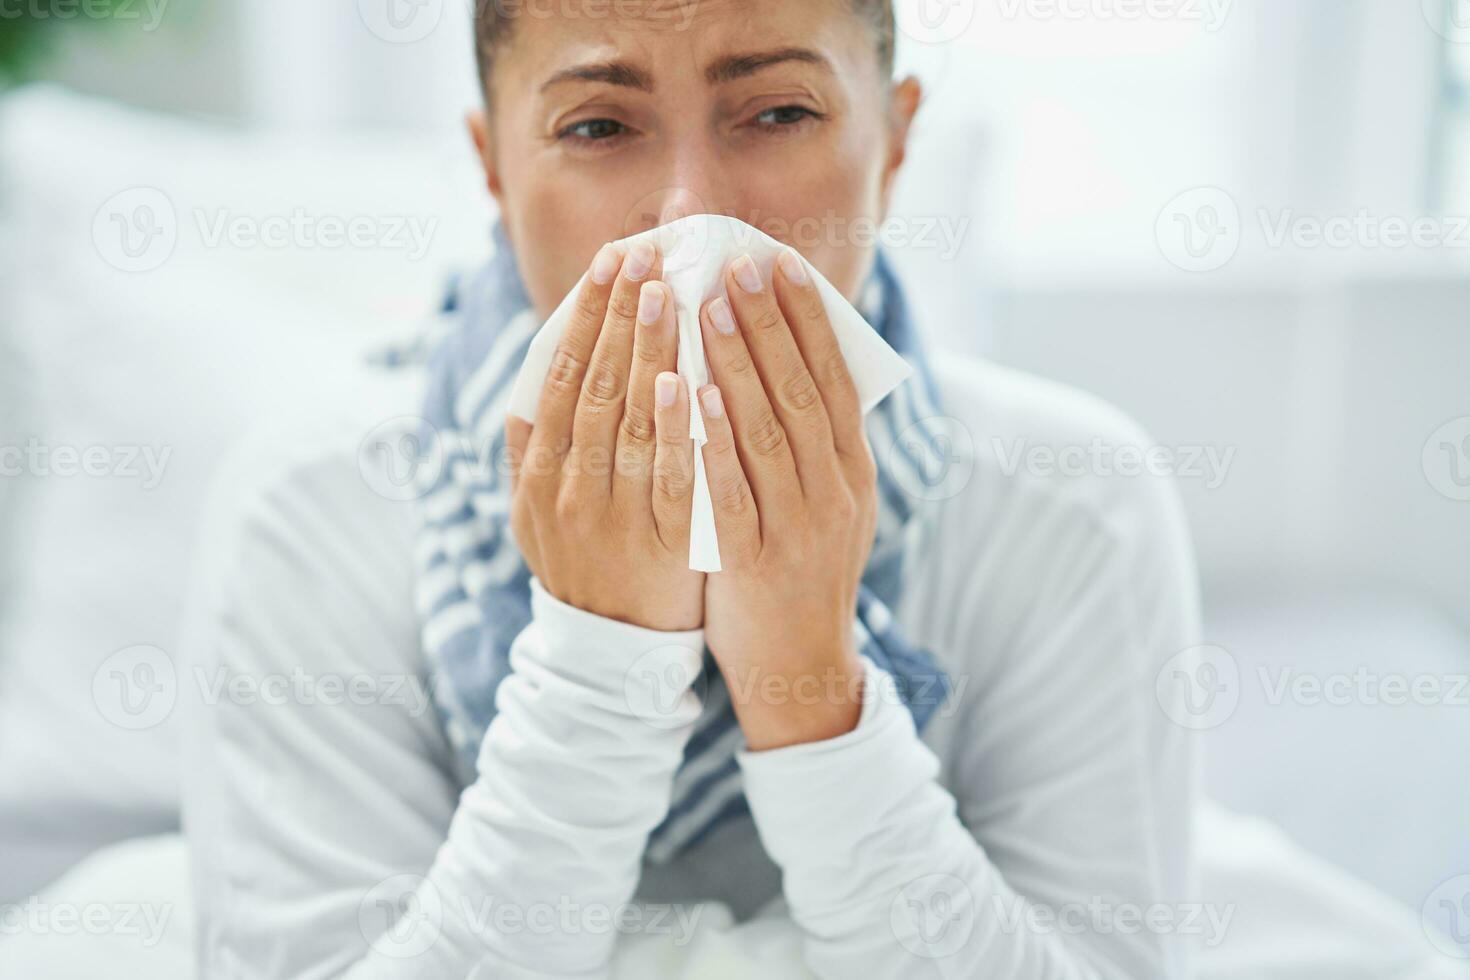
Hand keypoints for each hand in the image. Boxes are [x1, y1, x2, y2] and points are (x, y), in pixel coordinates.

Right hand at [507, 240, 704, 631]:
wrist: (612, 653)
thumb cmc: (582, 564)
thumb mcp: (533, 515)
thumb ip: (529, 453)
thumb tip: (527, 386)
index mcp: (539, 472)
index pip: (559, 376)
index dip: (584, 317)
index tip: (610, 263)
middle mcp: (567, 489)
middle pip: (592, 386)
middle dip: (619, 317)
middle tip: (645, 255)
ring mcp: (612, 517)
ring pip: (626, 422)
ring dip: (645, 354)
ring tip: (667, 293)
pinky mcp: (659, 544)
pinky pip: (667, 478)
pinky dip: (673, 428)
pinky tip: (684, 381)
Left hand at [696, 249, 878, 749]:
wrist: (801, 665)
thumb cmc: (801, 570)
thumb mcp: (828, 503)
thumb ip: (813, 442)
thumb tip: (789, 363)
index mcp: (851, 470)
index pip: (832, 377)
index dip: (807, 318)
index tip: (779, 262)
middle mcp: (833, 490)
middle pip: (800, 391)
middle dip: (769, 322)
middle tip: (738, 261)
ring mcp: (796, 525)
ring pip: (768, 431)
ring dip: (739, 364)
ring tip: (707, 306)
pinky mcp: (754, 560)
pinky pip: (732, 489)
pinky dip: (714, 438)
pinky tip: (692, 394)